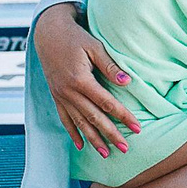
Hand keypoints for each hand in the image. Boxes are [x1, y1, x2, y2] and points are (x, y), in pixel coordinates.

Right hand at [33, 3, 137, 155]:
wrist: (48, 34)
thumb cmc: (75, 38)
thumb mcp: (94, 47)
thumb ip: (110, 66)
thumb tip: (127, 82)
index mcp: (80, 80)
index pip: (107, 103)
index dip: (124, 116)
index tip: (138, 128)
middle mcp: (68, 92)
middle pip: (94, 118)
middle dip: (111, 134)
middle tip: (126, 148)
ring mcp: (60, 96)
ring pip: (79, 123)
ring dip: (93, 140)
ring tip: (107, 154)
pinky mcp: (56, 97)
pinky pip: (64, 119)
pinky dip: (73, 133)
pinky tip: (81, 146)